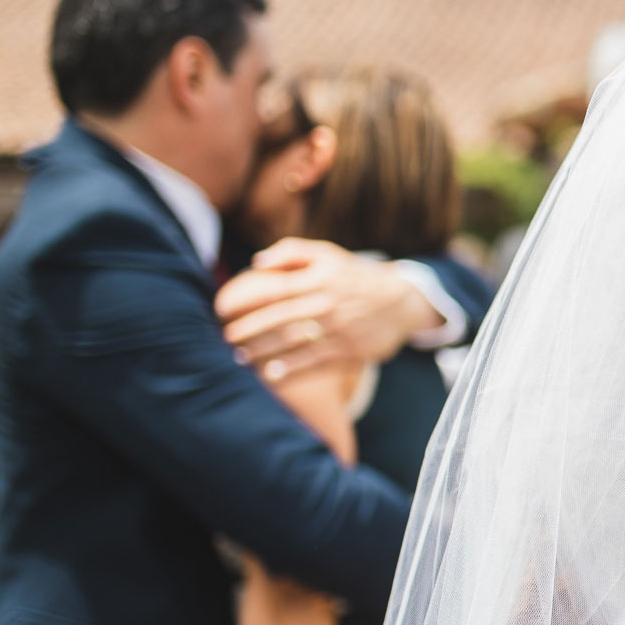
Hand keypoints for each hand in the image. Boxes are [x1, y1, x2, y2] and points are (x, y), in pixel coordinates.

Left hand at [216, 238, 441, 378]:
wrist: (401, 301)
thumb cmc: (356, 276)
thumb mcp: (330, 255)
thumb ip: (293, 252)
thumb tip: (257, 262)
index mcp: (319, 278)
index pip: (274, 290)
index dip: (245, 301)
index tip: (223, 309)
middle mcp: (327, 303)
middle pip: (279, 318)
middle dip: (248, 330)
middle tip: (225, 337)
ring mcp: (339, 328)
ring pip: (294, 341)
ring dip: (264, 351)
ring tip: (240, 357)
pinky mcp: (350, 349)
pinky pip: (315, 359)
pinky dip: (292, 367)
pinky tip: (273, 372)